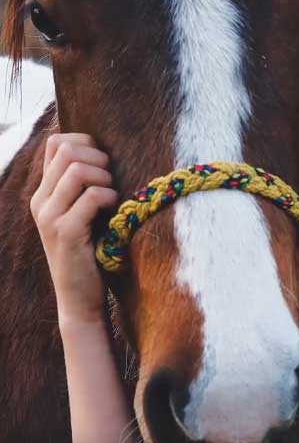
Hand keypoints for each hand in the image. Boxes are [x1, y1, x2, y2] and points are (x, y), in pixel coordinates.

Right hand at [30, 133, 119, 325]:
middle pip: (67, 150)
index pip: (56, 143)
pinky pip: (90, 197)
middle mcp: (41, 201)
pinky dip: (109, 198)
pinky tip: (114, 211)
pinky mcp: (65, 233)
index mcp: (44, 193)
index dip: (86, 143)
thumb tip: (108, 153)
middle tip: (111, 182)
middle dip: (98, 158)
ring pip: (78, 170)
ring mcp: (50, 217)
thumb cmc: (92, 253)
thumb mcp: (84, 214)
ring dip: (105, 178)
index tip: (104, 164)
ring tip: (112, 197)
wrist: (80, 299)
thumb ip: (86, 187)